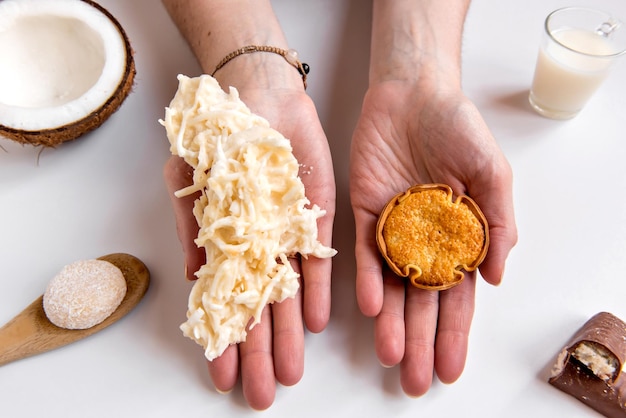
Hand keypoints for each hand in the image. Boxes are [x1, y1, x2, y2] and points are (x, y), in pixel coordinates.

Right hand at [164, 77, 334, 409]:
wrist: (255, 95)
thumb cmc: (215, 136)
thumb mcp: (189, 179)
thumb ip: (191, 228)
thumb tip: (191, 277)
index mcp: (228, 244)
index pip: (226, 303)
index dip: (225, 341)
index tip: (223, 378)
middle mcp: (261, 247)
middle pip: (262, 310)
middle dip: (262, 353)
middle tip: (264, 394)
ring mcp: (290, 234)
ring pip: (291, 294)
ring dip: (291, 333)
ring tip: (291, 372)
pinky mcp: (319, 215)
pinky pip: (320, 259)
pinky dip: (318, 290)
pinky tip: (318, 323)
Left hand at [349, 79, 516, 395]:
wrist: (414, 93)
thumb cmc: (458, 128)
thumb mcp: (492, 173)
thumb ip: (498, 223)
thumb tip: (494, 278)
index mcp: (457, 238)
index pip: (456, 297)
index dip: (453, 333)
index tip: (449, 369)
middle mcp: (423, 241)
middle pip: (420, 301)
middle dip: (418, 340)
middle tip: (414, 380)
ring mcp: (392, 230)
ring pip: (389, 285)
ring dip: (389, 320)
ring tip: (390, 355)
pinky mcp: (363, 213)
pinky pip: (363, 252)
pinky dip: (365, 278)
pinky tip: (368, 305)